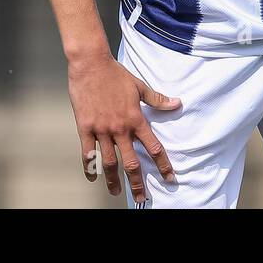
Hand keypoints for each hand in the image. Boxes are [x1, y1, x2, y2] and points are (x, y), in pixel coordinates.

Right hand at [67, 53, 180, 204]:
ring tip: (115, 193)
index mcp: (135, 118)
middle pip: (131, 162)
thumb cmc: (115, 74)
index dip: (162, 164)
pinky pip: (87, 153)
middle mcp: (120, 128)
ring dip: (113, 180)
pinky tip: (92, 177)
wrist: (91, 64)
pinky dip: (90, 167)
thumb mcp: (139, 86)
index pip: (153, 147)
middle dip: (137, 182)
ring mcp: (102, 129)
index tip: (169, 178)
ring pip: (109, 162)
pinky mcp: (85, 128)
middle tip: (141, 198)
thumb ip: (157, 99)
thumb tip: (177, 103)